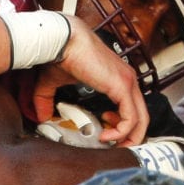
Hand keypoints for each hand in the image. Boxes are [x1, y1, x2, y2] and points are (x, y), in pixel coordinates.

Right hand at [31, 15, 146, 146]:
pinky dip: (120, 132)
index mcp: (118, 77)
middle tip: (113, 144)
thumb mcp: (53, 82)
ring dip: (127, 137)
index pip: (132, 107)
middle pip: (142, 116)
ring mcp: (128, 82)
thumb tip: (41, 116)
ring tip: (107, 141)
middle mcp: (128, 80)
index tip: (105, 129)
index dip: (122, 124)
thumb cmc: (62, 54)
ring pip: (141, 120)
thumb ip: (47, 99)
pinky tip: (105, 135)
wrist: (64, 40)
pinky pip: (131, 118)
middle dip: (130, 135)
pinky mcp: (123, 87)